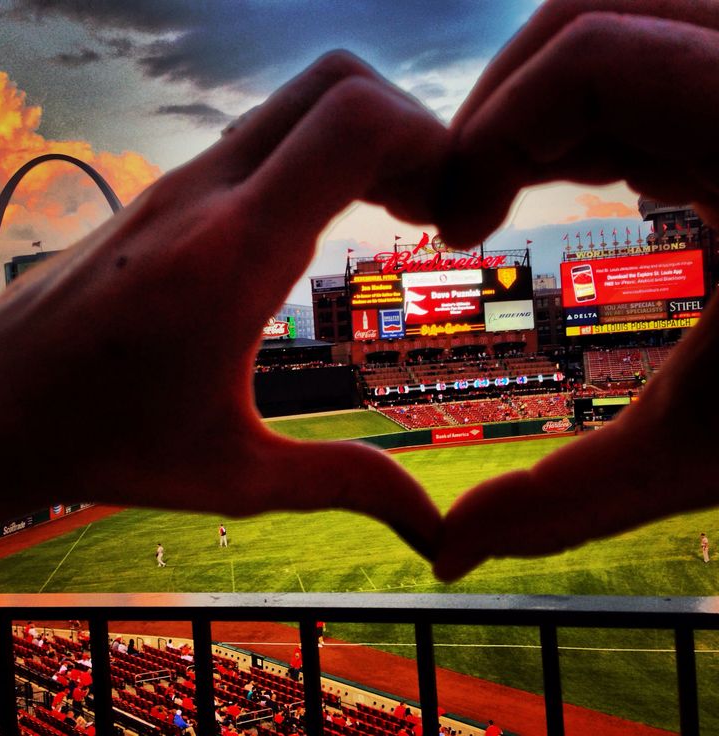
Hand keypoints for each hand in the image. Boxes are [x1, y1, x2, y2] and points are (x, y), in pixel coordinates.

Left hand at [0, 52, 447, 558]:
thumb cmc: (105, 443)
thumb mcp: (236, 476)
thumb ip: (345, 485)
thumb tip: (432, 527)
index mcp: (231, 258)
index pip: (355, 124)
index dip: (431, 151)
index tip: (448, 224)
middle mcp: (208, 196)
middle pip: (339, 83)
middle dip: (413, 132)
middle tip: (433, 211)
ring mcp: (185, 183)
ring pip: (303, 99)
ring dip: (370, 139)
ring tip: (398, 213)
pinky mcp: (174, 191)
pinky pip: (270, 134)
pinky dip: (326, 152)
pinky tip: (332, 220)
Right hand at [434, 0, 718, 579]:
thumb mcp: (702, 451)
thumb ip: (564, 499)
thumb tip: (446, 552)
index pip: (593, 57)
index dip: (490, 132)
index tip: (455, 227)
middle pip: (593, 12)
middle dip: (498, 107)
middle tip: (464, 200)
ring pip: (622, 18)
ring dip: (541, 102)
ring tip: (510, 188)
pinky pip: (655, 50)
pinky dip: (593, 106)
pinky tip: (586, 177)